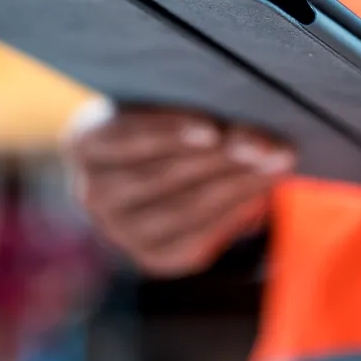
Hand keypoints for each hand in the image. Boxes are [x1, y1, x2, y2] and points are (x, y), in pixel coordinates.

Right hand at [64, 102, 292, 277]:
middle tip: (266, 143)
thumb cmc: (164, 120)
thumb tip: (241, 109)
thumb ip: (187, 102)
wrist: (156, 169)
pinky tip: (263, 191)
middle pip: (160, 175)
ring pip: (183, 208)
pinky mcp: (152, 258)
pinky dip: (234, 212)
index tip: (213, 129)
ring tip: (277, 162)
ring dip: (237, 184)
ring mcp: (120, 231)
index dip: (167, 133)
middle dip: (220, 157)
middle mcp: (92, 193)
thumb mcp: (161, 104)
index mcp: (84, 142)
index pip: (122, 136)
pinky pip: (196, 238)